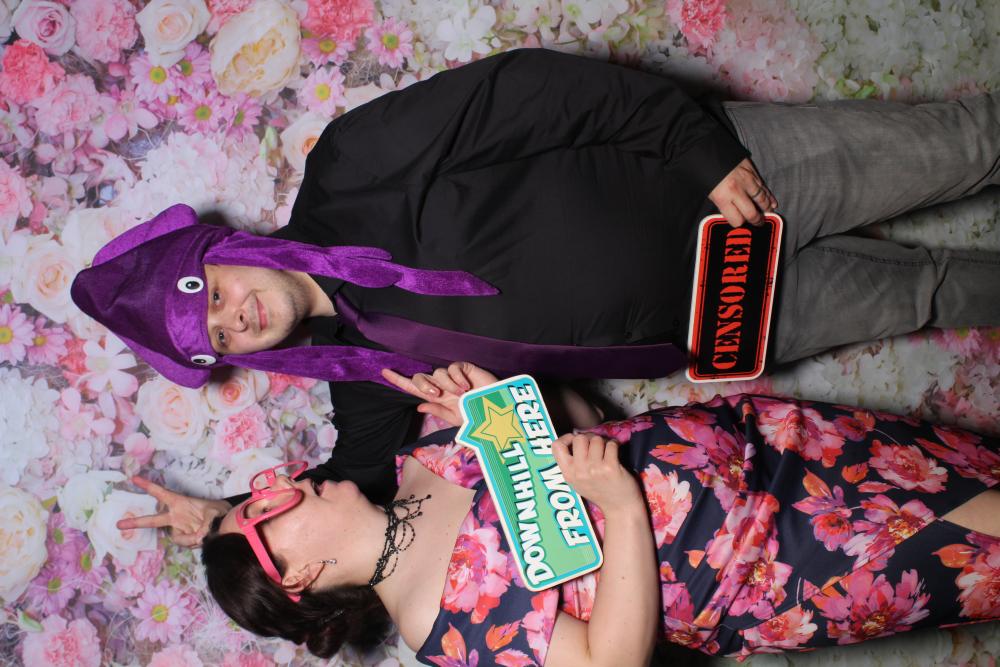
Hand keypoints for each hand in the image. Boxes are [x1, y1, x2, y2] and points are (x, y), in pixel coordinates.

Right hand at [117, 476, 231, 547]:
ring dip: (190, 538)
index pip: (161, 493)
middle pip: (153, 520)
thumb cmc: (218, 511)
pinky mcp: (182, 537)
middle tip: (118, 525)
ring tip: (205, 533)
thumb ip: (206, 524)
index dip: (148, 486)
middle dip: (136, 522)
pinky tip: (203, 537)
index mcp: (179, 502)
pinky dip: (193, 542)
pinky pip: (183, 543)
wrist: (223, 522)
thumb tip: (199, 537)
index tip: (133, 478)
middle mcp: (175, 515)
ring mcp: (177, 527)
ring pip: (175, 537)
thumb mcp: (216, 513)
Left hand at [381, 361, 498, 426]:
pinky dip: (458, 378)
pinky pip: (453, 367)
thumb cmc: (477, 414)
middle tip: (436, 394)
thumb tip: (419, 405)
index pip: (413, 387)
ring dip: (447, 385)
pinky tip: (467, 386)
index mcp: (436, 396)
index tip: (383, 372)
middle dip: (424, 385)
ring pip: (438, 373)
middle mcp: (441, 385)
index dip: (398, 380)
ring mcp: (452, 375)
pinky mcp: (464, 368)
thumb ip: (437, 410)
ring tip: (462, 394)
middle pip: (420, 377)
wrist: (496, 410)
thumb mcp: (455, 418)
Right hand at [552, 433, 641, 515]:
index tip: (574, 440)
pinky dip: (615, 445)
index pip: (556, 446)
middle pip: (579, 438)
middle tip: (596, 445)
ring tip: (607, 451)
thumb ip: (573, 463)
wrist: (619, 508)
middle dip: (589, 438)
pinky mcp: (610, 468)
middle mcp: (579, 471)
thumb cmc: (599, 492)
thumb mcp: (577, 481)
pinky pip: (611, 445)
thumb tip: (574, 437)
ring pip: (597, 440)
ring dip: (604, 442)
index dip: (566, 438)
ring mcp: (594, 469)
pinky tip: (615, 454)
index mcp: (568, 474)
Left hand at [708, 158, 776, 226]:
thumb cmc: (703, 169)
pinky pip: (763, 187)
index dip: (739, 223)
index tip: (740, 223)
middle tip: (758, 223)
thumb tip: (732, 213)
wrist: (706, 146)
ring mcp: (747, 180)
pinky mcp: (752, 171)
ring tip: (768, 213)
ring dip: (766, 208)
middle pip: (751, 213)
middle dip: (756, 220)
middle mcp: (736, 190)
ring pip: (762, 199)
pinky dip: (768, 196)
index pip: (737, 220)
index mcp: (722, 197)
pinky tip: (772, 202)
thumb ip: (721, 203)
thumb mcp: (708, 191)